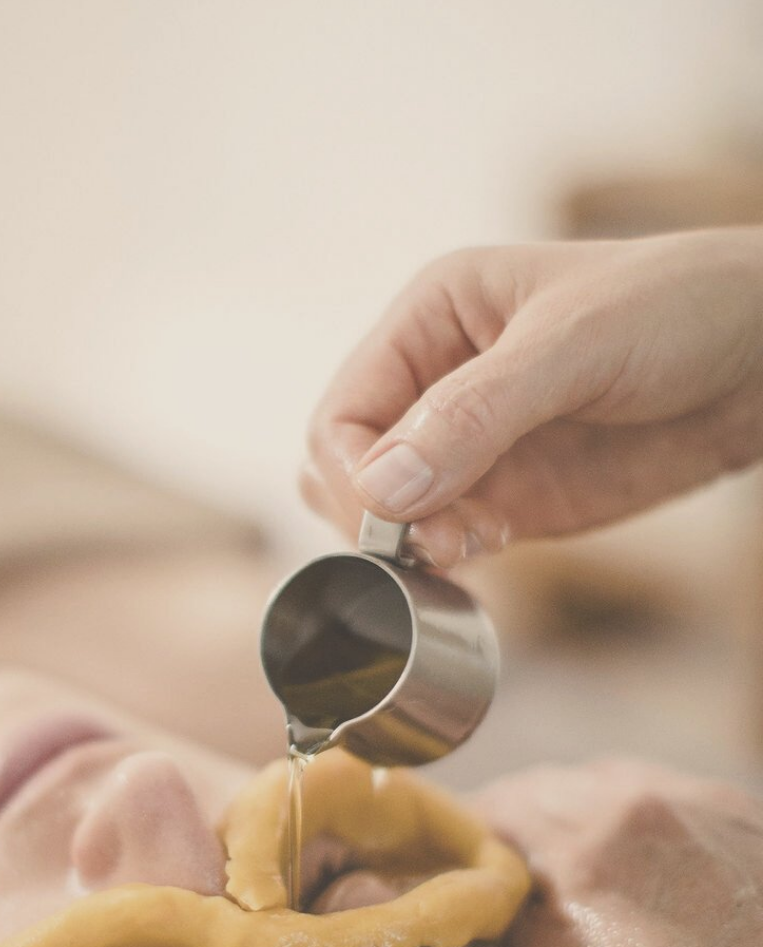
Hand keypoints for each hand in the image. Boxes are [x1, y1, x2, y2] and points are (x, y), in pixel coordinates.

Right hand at [307, 230, 762, 566]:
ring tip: (474, 540)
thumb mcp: (574, 344)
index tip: (391, 517)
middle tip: (434, 536)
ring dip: (411, 543)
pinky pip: (442, 543)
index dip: (353, 471)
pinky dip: (446, 562)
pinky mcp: (507, 499)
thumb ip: (473, 415)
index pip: (344, 412)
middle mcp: (435, 384)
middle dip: (374, 513)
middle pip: (348, 468)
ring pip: (388, 516)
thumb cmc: (679, 309)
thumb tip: (381, 491)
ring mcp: (469, 449)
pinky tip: (488, 551)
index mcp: (431, 320)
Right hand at [470, 759, 762, 946]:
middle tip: (498, 859)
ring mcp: (696, 801)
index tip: (442, 857)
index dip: (459, 832)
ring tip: (567, 855)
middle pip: (547, 784)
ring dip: (573, 808)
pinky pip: (663, 792)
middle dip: (514, 815)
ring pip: (606, 780)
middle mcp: (636, 800)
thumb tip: (480, 892)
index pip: (493, 807)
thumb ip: (512, 924)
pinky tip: (637, 857)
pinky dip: (631, 813)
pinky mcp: (743, 816)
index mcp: (583, 841)